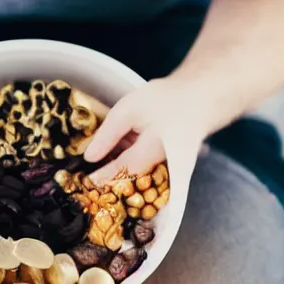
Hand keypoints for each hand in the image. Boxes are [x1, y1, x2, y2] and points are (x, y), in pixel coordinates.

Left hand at [85, 77, 210, 183]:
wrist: (198, 100)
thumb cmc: (166, 101)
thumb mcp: (129, 110)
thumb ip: (107, 134)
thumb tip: (89, 157)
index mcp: (148, 152)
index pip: (120, 171)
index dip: (101, 177)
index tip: (85, 183)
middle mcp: (157, 166)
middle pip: (127, 178)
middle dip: (108, 176)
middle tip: (86, 174)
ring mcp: (163, 167)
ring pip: (135, 173)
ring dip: (118, 167)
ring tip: (101, 156)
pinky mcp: (164, 164)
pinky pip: (143, 166)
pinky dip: (128, 159)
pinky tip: (120, 147)